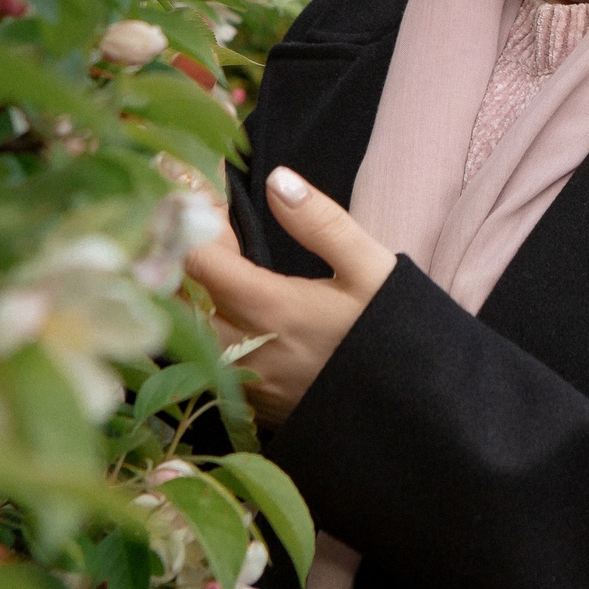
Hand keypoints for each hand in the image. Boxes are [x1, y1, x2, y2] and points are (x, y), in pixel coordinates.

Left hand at [185, 166, 397, 427]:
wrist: (413, 410)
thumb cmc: (393, 334)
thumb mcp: (370, 270)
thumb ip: (321, 222)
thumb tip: (276, 179)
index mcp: (272, 310)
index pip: (197, 262)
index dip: (188, 226)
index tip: (200, 201)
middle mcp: (245, 350)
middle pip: (174, 301)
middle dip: (175, 260)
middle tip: (202, 232)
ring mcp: (243, 381)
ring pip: (184, 334)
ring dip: (183, 296)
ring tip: (212, 266)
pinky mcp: (250, 403)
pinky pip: (202, 361)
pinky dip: (199, 328)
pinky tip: (225, 308)